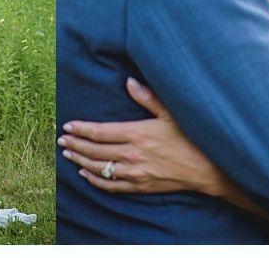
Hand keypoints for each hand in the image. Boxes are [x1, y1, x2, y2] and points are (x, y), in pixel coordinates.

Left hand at [58, 77, 233, 197]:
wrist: (207, 169)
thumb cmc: (190, 138)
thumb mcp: (170, 113)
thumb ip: (147, 97)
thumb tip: (129, 82)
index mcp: (137, 133)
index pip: (100, 132)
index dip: (82, 129)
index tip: (68, 125)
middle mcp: (132, 154)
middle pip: (95, 151)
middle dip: (75, 144)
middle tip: (62, 139)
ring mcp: (135, 173)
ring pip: (100, 169)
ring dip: (81, 161)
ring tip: (68, 154)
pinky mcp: (141, 186)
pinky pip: (112, 186)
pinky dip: (96, 180)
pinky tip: (86, 174)